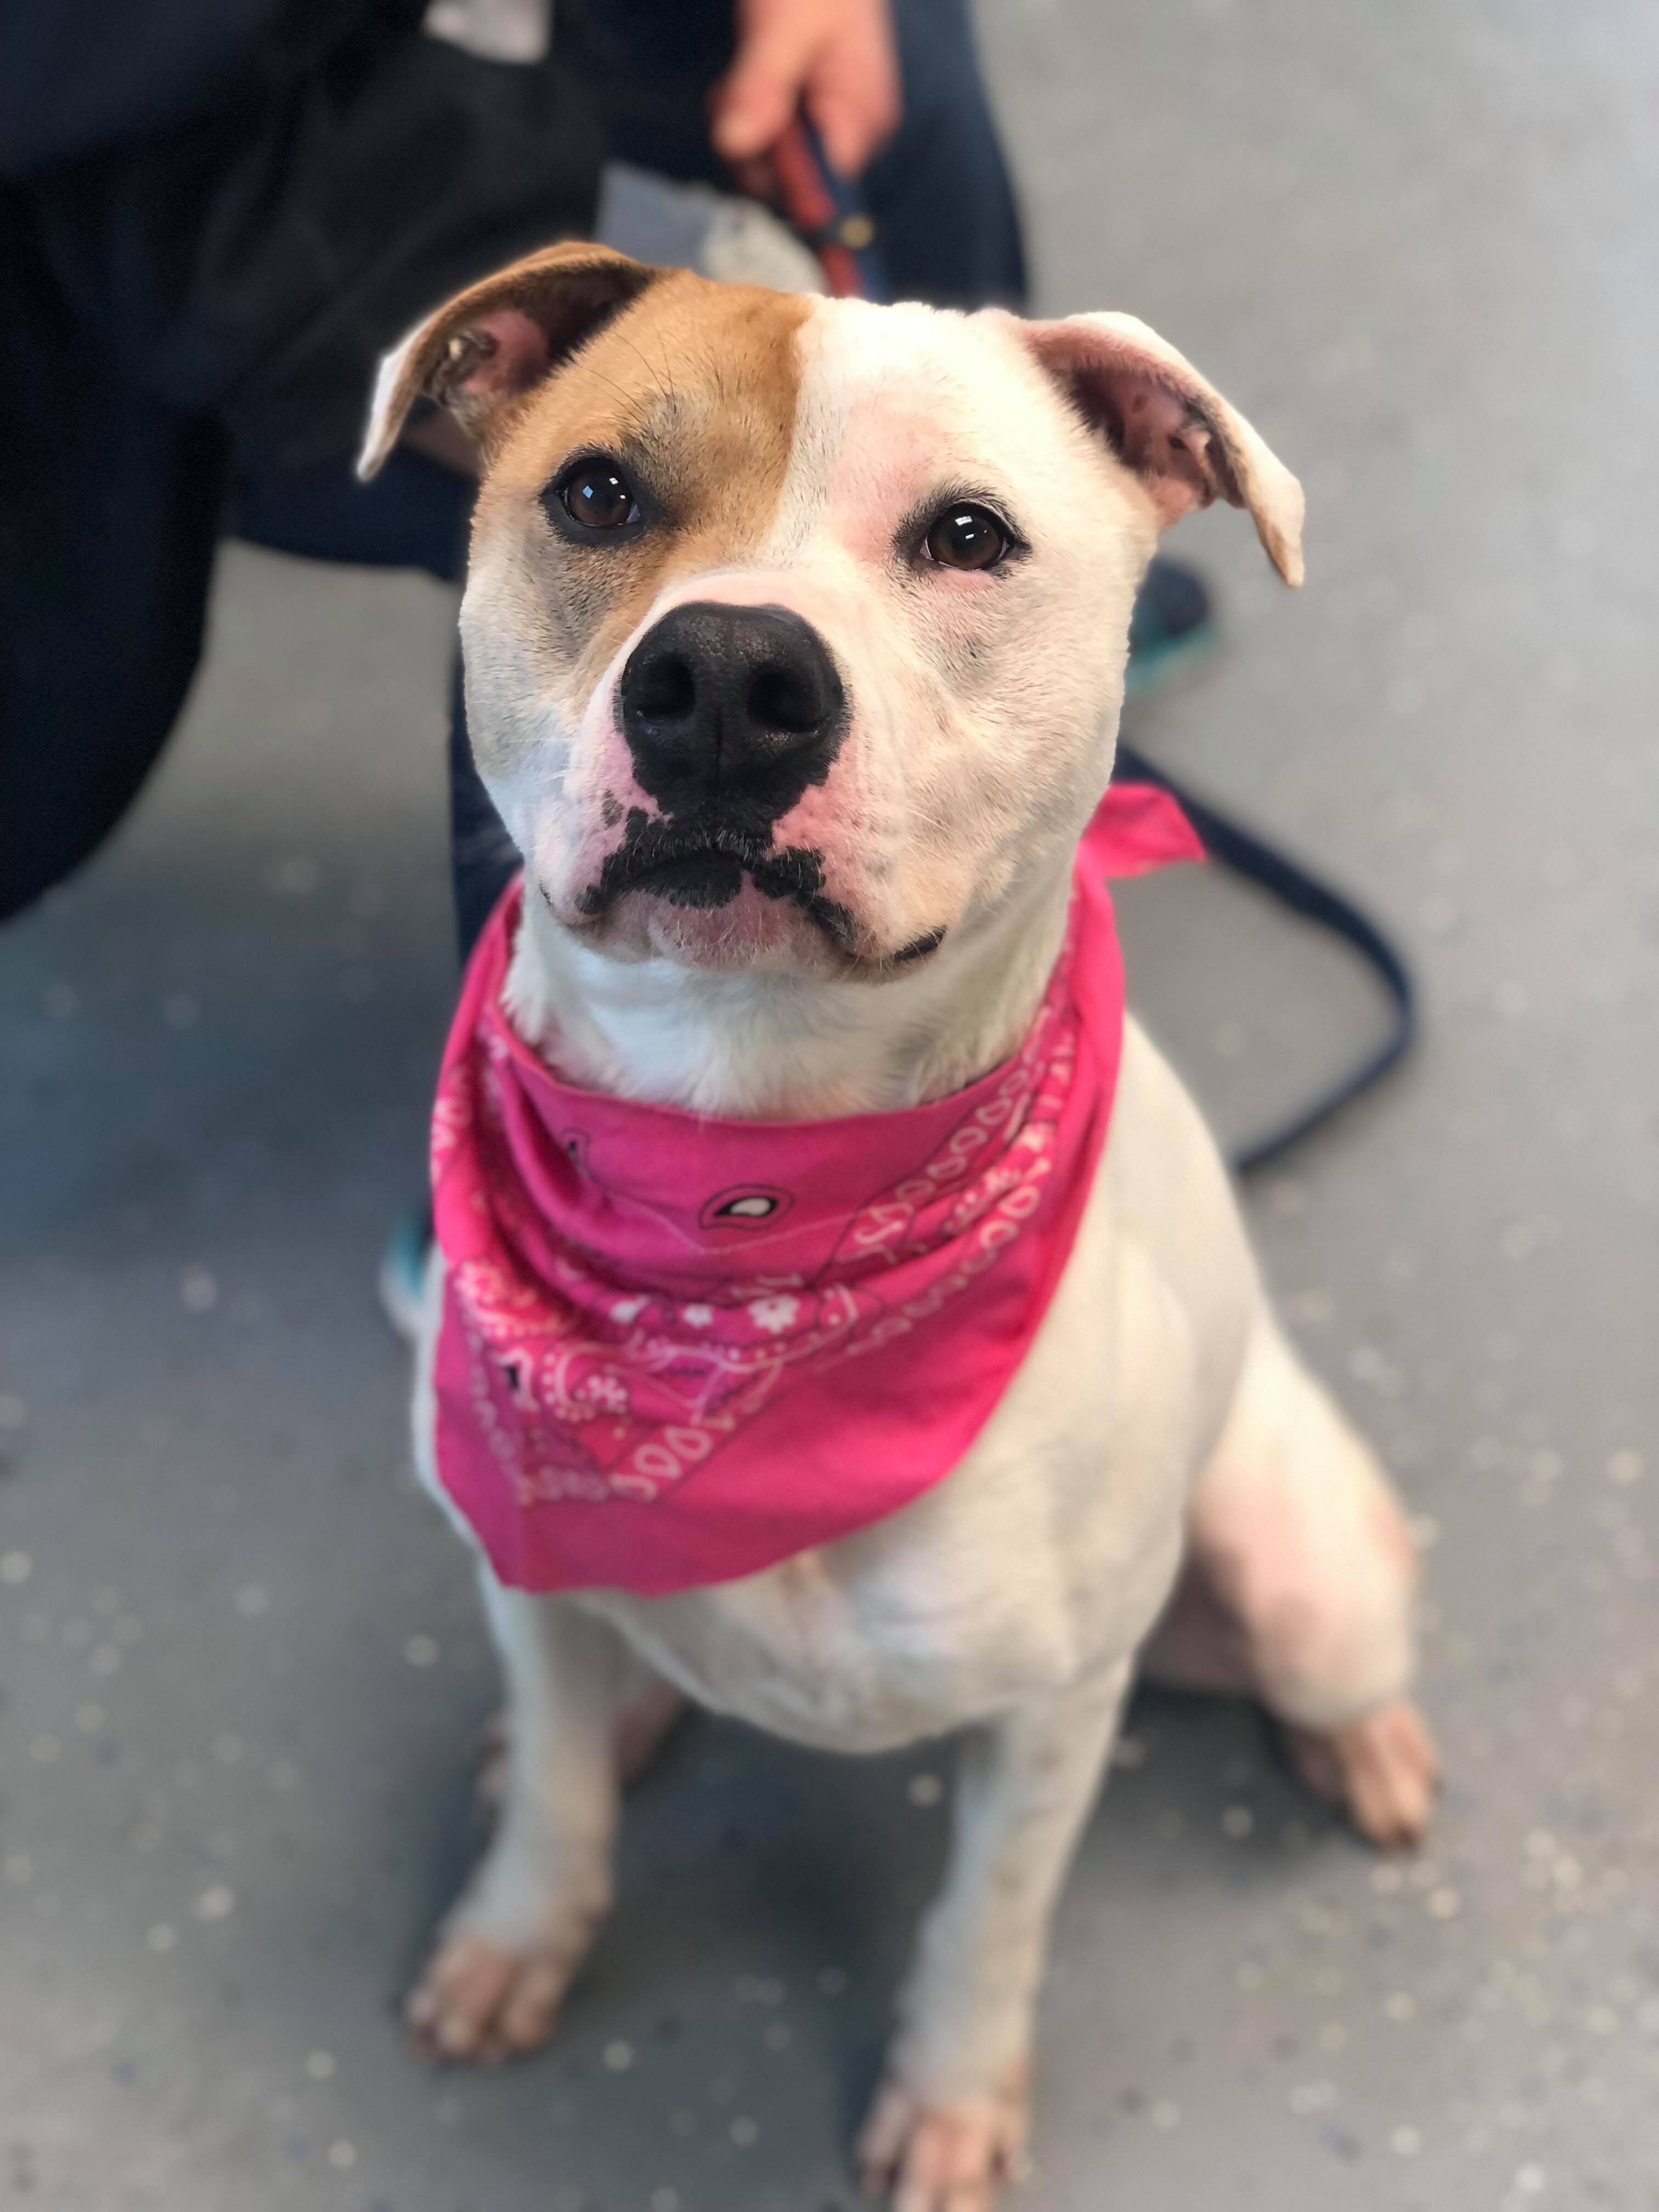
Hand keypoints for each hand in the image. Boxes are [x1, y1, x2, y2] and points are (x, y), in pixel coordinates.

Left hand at [711, 0, 901, 179]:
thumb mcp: (783, 26)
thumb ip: (760, 87)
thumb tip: (733, 146)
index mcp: (861, 118)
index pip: (822, 193)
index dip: (779, 179)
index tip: (748, 142)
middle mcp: (852, 132)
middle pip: (791, 185)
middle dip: (752, 146)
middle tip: (739, 88)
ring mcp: (830, 124)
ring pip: (772, 163)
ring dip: (743, 125)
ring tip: (743, 74)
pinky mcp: (808, 115)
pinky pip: (769, 140)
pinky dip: (748, 114)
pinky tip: (747, 78)